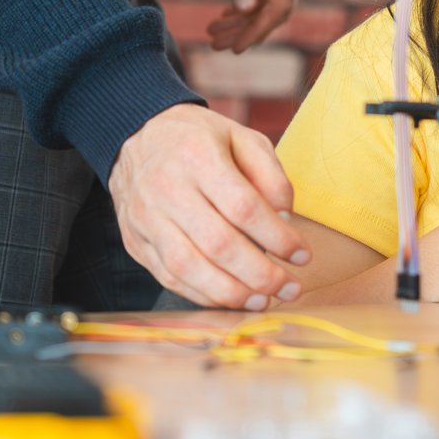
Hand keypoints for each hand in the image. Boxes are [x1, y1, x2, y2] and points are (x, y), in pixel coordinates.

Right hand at [108, 103, 311, 308]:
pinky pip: (169, 278)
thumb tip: (285, 219)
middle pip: (218, 244)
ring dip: (232, 293)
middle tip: (291, 288)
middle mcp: (167, 189)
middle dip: (260, 274)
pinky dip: (203, 295)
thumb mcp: (242, 138)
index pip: (243, 206)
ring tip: (264, 300)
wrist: (137, 138)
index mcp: (197, 156)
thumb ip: (270, 175)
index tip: (303, 255)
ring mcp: (146, 218)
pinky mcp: (135, 242)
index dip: (277, 237)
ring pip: (189, 268)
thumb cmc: (199, 140)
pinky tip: (231, 299)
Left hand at [206, 0, 311, 51]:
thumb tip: (244, 9)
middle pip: (277, 7)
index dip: (256, 30)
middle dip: (248, 29)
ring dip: (246, 17)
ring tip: (217, 30)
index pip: (278, 6)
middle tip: (217, 43)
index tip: (234, 47)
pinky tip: (231, 10)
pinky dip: (250, 0)